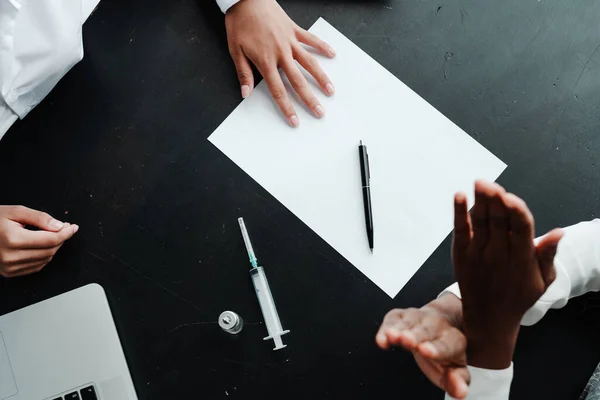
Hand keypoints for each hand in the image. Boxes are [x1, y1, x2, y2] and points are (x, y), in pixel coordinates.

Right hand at [0, 206, 78, 277]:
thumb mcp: (15, 211)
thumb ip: (40, 218)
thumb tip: (59, 225)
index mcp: (13, 239)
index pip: (51, 239)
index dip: (66, 233)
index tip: (73, 227)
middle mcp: (11, 256)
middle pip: (50, 250)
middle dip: (61, 239)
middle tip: (64, 228)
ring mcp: (10, 267)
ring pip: (45, 260)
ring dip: (53, 248)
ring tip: (51, 235)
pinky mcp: (9, 272)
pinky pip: (36, 267)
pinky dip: (44, 257)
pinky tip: (41, 246)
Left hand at [225, 0, 335, 126]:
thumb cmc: (240, 23)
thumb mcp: (235, 50)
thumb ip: (243, 73)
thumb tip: (246, 93)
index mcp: (265, 61)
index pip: (278, 90)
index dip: (287, 108)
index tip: (295, 120)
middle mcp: (281, 53)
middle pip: (298, 81)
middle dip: (309, 100)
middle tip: (319, 112)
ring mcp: (290, 41)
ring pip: (309, 63)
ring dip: (321, 78)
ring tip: (330, 91)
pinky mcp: (294, 29)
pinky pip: (311, 40)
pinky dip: (322, 47)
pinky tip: (332, 54)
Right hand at [376, 293, 469, 398]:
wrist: (440, 325)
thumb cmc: (445, 353)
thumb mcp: (455, 369)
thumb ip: (458, 380)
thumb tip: (460, 391)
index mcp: (453, 340)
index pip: (446, 344)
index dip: (436, 348)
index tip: (426, 351)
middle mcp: (436, 325)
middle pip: (427, 330)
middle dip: (416, 335)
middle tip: (407, 340)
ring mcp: (418, 318)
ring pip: (409, 321)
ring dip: (400, 328)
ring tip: (392, 336)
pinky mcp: (400, 315)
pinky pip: (393, 318)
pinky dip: (386, 327)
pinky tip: (381, 339)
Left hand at [452, 180, 562, 368]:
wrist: (489, 319)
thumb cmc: (519, 296)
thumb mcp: (542, 280)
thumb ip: (547, 255)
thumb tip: (559, 232)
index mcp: (522, 258)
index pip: (520, 229)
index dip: (516, 212)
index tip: (510, 197)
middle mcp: (499, 254)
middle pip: (498, 221)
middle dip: (494, 201)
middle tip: (488, 183)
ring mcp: (479, 254)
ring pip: (480, 223)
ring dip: (479, 202)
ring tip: (479, 183)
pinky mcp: (461, 255)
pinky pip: (460, 231)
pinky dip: (459, 213)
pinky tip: (459, 196)